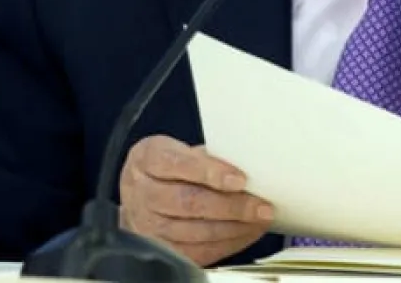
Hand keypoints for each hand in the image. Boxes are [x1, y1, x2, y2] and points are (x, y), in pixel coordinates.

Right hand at [119, 135, 273, 266]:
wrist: (140, 193)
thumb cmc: (169, 167)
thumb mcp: (181, 150)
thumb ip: (208, 157)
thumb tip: (249, 166)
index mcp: (148, 159)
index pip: (177, 164)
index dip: (210, 172)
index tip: (240, 178)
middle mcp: (142, 192)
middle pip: (189, 202)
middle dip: (231, 205)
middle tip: (261, 205)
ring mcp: (148, 225)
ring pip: (195, 231)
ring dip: (234, 227)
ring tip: (260, 219)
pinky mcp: (160, 248)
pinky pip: (197, 251)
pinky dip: (228, 243)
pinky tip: (246, 232)